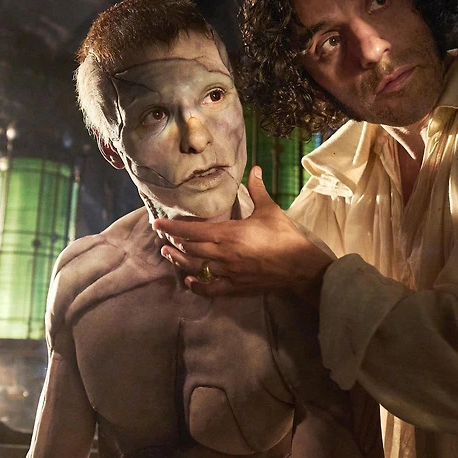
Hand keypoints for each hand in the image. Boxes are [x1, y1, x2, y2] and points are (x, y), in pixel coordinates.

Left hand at [153, 166, 334, 300]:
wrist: (300, 267)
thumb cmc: (285, 237)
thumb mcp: (270, 210)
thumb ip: (258, 190)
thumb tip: (256, 169)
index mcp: (229, 233)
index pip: (193, 230)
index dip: (173, 227)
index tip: (158, 223)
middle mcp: (223, 254)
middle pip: (190, 249)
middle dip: (174, 242)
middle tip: (164, 236)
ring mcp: (228, 272)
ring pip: (196, 268)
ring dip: (179, 261)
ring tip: (168, 254)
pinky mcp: (235, 287)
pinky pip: (210, 288)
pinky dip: (197, 285)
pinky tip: (189, 281)